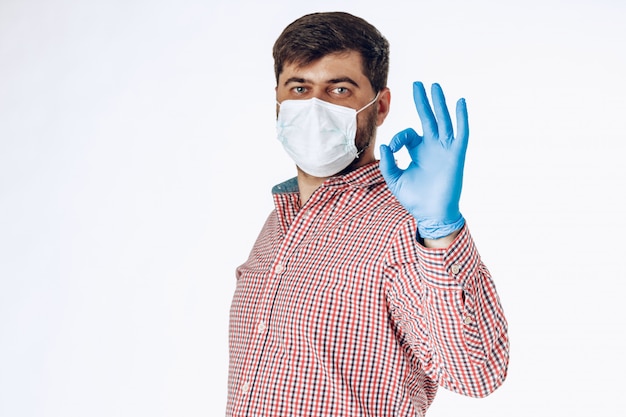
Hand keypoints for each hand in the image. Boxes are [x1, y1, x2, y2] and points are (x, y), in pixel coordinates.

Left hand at [380, 81, 467, 239]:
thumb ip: (388, 163)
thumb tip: (384, 144)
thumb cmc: (415, 199)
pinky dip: (461, 117)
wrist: (432, 214)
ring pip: (443, 121)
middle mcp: (432, 147)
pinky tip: (460, 102)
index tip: (392, 148)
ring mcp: (445, 149)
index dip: (398, 138)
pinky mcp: (456, 155)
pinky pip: (461, 133)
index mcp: (418, 151)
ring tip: (435, 86)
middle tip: (417, 84)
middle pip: (428, 118)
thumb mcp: (395, 180)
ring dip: (439, 104)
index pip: (407, 134)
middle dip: (422, 101)